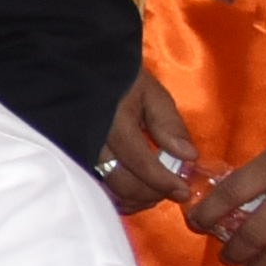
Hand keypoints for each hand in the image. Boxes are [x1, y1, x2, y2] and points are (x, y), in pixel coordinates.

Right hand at [94, 75, 199, 218]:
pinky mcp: (77, 156)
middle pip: (123, 183)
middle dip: (150, 194)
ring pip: (109, 188)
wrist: (81, 68)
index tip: (184, 191)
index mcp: (115, 123)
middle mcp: (93, 142)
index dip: (164, 181)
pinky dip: (118, 193)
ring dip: (135, 198)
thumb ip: (169, 124)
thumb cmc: (121, 79)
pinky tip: (133, 190)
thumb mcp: (151, 93)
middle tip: (171, 191)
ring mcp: (80, 151)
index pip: (141, 163)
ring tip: (154, 192)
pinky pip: (99, 183)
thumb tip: (188, 156)